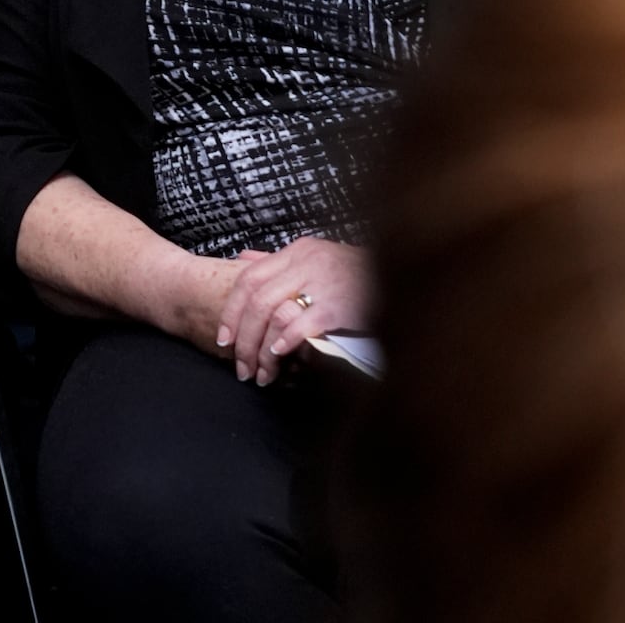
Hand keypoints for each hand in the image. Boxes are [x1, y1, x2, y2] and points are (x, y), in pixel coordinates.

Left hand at [215, 238, 370, 386]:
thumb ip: (279, 261)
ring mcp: (321, 281)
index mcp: (297, 251)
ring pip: (272, 310)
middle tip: (238, 364)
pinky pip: (302, 322)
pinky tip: (279, 355)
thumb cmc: (356, 273)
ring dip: (259, 346)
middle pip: (255, 297)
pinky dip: (286, 340)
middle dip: (241, 335)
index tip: (224, 338)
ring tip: (258, 372)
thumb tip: (243, 258)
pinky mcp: (338, 304)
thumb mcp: (314, 257)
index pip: (248, 277)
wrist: (400, 274)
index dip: (231, 310)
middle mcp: (304, 262)